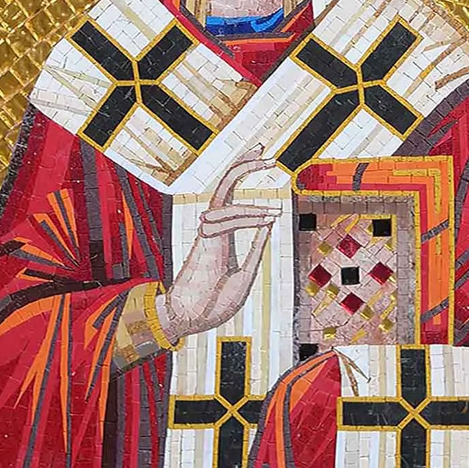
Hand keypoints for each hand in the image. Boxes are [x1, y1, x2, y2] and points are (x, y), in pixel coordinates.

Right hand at [160, 146, 282, 342]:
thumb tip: (271, 226)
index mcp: (222, 233)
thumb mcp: (246, 273)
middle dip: (243, 162)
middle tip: (264, 146)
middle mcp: (212, 227)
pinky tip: (269, 218)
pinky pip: (226, 220)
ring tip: (275, 192)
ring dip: (251, 193)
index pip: (231, 194)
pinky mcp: (205, 243)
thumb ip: (256, 249)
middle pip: (224, 184)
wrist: (193, 321)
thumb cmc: (215, 302)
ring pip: (224, 197)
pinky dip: (249, 216)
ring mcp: (207, 233)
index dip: (244, 173)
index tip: (265, 161)